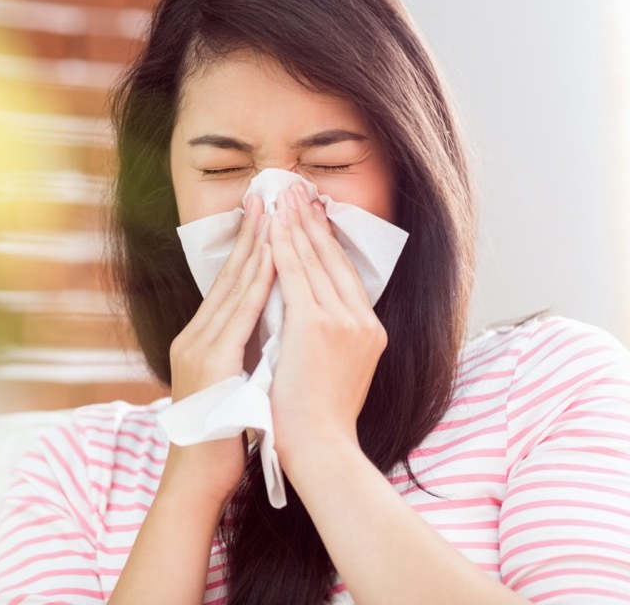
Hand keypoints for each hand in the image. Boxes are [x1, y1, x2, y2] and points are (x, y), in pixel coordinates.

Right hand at [164, 193, 275, 503]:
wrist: (199, 475)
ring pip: (234, 287)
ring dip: (256, 246)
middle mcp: (195, 336)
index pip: (229, 283)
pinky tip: (274, 259)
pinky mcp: (212, 362)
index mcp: (200, 339)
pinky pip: (241, 315)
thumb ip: (239, 353)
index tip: (266, 215)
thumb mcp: (228, 383)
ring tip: (273, 211)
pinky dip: (258, 283)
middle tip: (267, 194)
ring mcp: (201, 347)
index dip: (248, 247)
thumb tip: (266, 329)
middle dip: (252, 233)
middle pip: (228, 275)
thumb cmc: (219, 436)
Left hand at [267, 182, 386, 470]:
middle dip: (311, 221)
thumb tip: (303, 314)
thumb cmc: (316, 419)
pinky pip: (297, 275)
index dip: (324, 241)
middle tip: (295, 188)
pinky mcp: (319, 325)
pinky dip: (284, 247)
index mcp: (367, 331)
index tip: (309, 213)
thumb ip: (326, 338)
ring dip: (295, 224)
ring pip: (315, 260)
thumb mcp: (332, 369)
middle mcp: (363, 321)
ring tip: (282, 194)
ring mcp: (344, 321)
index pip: (343, 274)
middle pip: (333, 258)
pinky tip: (271, 225)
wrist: (320, 449)